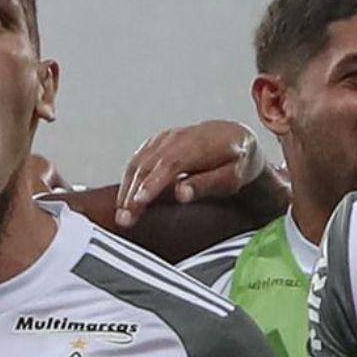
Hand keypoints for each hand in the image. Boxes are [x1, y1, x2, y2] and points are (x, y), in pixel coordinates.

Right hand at [116, 120, 266, 227]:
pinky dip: (127, 181)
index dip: (152, 184)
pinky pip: (136, 161)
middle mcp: (176, 138)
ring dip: (126, 190)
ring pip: (137, 164)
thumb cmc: (234, 162)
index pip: (169, 165)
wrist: (233, 137)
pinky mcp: (154, 143)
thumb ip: (206, 184)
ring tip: (121, 215)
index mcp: (197, 145)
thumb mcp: (232, 176)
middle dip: (132, 194)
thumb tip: (181, 194)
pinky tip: (125, 199)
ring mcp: (163, 139)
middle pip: (147, 166)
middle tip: (125, 219)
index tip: (139, 202)